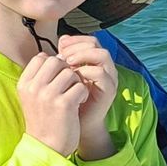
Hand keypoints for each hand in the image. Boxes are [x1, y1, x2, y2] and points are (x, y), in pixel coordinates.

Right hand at [17, 53, 88, 157]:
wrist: (46, 147)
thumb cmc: (43, 120)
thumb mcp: (33, 96)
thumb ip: (41, 77)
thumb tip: (60, 57)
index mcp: (24, 83)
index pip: (41, 58)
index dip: (54, 64)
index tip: (58, 78)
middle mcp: (33, 87)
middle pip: (56, 61)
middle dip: (67, 70)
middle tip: (69, 85)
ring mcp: (47, 94)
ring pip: (70, 72)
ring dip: (76, 82)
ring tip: (74, 95)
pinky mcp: (63, 104)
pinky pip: (80, 86)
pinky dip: (83, 94)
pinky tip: (78, 104)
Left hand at [57, 35, 118, 158]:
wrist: (75, 125)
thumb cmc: (66, 100)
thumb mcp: (61, 78)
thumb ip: (61, 62)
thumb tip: (57, 43)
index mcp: (93, 62)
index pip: (88, 40)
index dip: (74, 40)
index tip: (59, 46)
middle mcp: (104, 66)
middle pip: (95, 43)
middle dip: (77, 45)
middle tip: (63, 54)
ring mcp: (108, 77)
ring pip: (102, 54)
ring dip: (83, 55)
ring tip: (68, 62)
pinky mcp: (109, 89)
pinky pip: (101, 73)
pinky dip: (86, 71)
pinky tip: (74, 77)